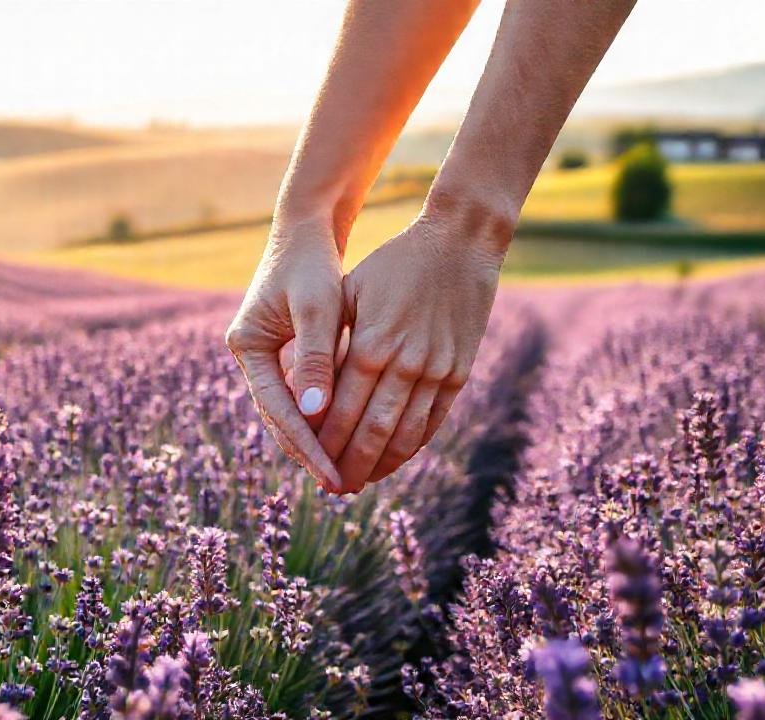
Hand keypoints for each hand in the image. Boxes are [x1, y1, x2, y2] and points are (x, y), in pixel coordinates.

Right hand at [225, 218, 343, 491]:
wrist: (305, 229)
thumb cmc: (312, 261)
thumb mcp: (316, 306)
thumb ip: (315, 358)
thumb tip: (316, 414)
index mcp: (248, 346)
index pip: (279, 410)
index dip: (308, 446)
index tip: (334, 475)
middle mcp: (251, 357)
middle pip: (280, 419)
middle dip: (311, 454)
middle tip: (343, 487)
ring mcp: (265, 358)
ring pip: (291, 413)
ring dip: (317, 443)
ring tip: (347, 475)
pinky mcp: (284, 355)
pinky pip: (304, 398)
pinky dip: (325, 420)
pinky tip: (349, 439)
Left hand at [319, 209, 508, 492]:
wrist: (459, 242)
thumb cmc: (392, 265)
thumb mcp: (351, 295)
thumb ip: (328, 346)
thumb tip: (305, 395)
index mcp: (371, 344)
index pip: (339, 411)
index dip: (323, 445)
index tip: (308, 465)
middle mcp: (406, 363)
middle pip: (371, 432)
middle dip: (348, 465)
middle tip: (332, 488)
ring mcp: (437, 370)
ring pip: (405, 434)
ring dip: (380, 464)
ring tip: (360, 482)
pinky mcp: (459, 371)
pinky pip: (434, 421)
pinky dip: (413, 446)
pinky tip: (395, 459)